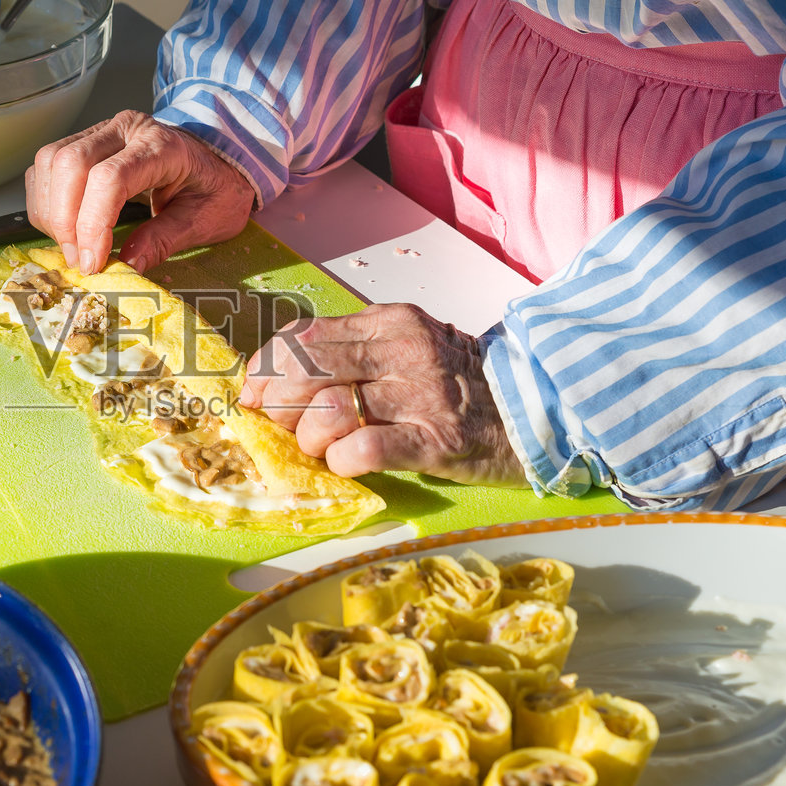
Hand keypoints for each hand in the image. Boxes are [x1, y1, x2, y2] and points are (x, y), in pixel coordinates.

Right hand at [25, 110, 254, 273]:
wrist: (216, 160)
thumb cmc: (213, 189)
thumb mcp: (205, 220)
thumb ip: (165, 239)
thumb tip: (127, 264)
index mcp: (162, 146)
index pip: (110, 178)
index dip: (93, 224)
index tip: (93, 262)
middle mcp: (126, 129)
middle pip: (70, 163)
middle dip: (64, 220)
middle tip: (80, 260)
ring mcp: (102, 130)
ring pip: (51, 161)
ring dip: (51, 212)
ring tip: (73, 247)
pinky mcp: (84, 141)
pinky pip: (46, 166)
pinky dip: (46, 202)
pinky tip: (65, 228)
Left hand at [240, 304, 526, 485]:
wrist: (534, 410)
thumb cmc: (459, 383)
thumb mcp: (405, 346)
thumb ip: (349, 351)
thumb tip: (276, 378)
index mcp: (389, 322)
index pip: (302, 336)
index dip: (264, 368)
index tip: (250, 394)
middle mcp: (403, 351)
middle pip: (305, 370)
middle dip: (276, 404)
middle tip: (280, 426)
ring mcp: (421, 396)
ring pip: (328, 411)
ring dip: (308, 438)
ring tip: (322, 448)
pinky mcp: (436, 442)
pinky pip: (366, 450)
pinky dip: (342, 461)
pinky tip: (348, 463)